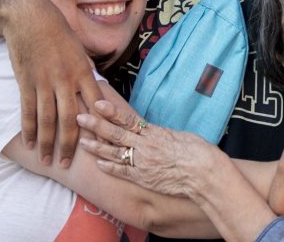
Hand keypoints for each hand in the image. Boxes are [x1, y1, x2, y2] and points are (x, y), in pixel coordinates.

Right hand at [2, 0, 103, 166]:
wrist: (29, 16)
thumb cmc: (58, 31)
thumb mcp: (79, 49)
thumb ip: (85, 72)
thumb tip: (95, 91)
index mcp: (83, 71)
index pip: (96, 105)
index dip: (100, 127)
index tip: (103, 145)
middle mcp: (66, 79)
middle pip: (70, 120)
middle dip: (70, 145)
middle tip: (68, 165)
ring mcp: (45, 81)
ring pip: (47, 120)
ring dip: (47, 143)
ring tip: (47, 160)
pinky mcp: (26, 81)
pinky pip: (28, 110)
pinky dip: (28, 129)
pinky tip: (28, 142)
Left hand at [77, 100, 214, 196]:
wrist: (204, 174)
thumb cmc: (198, 152)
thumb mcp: (179, 136)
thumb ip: (163, 134)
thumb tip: (154, 132)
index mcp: (154, 133)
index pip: (127, 119)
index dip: (111, 111)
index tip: (97, 103)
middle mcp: (145, 147)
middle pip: (115, 134)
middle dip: (96, 125)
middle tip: (79, 117)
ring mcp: (143, 164)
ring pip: (115, 153)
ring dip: (97, 146)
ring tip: (82, 141)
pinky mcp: (144, 179)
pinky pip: (123, 172)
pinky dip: (110, 167)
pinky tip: (98, 163)